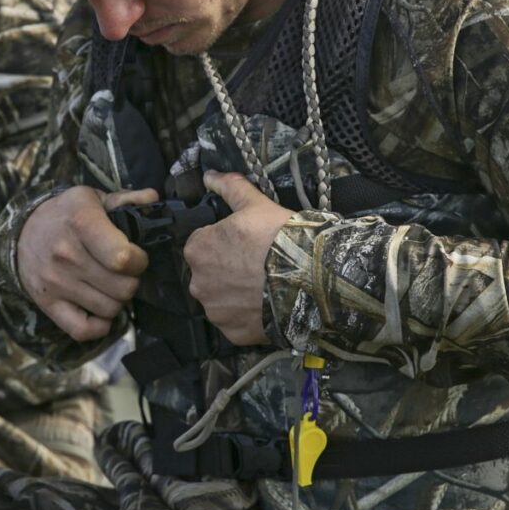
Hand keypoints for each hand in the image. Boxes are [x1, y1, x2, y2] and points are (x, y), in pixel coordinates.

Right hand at [17, 186, 156, 342]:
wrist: (22, 233)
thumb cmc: (66, 215)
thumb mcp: (92, 198)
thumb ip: (126, 200)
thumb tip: (154, 200)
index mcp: (81, 222)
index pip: (122, 258)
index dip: (139, 260)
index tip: (136, 255)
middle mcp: (66, 255)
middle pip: (123, 288)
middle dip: (132, 280)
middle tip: (124, 272)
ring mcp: (56, 283)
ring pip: (110, 309)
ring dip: (118, 300)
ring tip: (110, 285)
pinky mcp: (47, 304)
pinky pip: (83, 330)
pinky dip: (99, 326)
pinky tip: (100, 310)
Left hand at [184, 171, 293, 345]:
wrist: (310, 278)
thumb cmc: (280, 237)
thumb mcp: (256, 204)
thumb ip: (230, 187)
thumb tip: (209, 175)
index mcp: (198, 249)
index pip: (202, 243)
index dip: (224, 242)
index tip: (245, 243)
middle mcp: (198, 283)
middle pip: (209, 273)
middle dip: (227, 269)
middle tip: (257, 264)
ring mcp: (216, 311)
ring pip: (221, 300)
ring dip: (236, 294)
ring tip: (264, 285)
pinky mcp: (233, 333)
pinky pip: (236, 323)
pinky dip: (248, 316)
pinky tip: (266, 304)